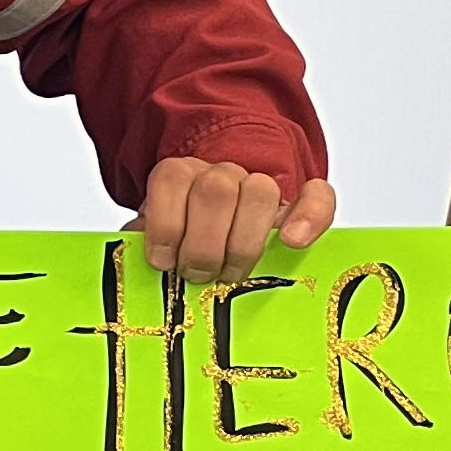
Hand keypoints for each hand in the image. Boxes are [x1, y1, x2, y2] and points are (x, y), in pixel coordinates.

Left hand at [134, 160, 336, 284]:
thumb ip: (144, 242)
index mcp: (181, 176)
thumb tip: (132, 250)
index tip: (162, 261)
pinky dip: (309, 216)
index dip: (165, 222)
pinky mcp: (300, 203)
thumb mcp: (156, 241)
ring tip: (231, 274)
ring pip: (259, 191)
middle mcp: (222, 174)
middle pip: (215, 190)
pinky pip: (317, 195)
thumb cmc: (185, 243)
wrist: (221, 222)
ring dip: (242, 241)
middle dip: (202, 243)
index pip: (172, 178)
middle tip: (196, 276)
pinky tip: (293, 241)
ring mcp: (261, 186)